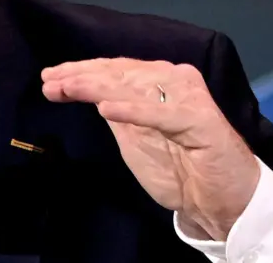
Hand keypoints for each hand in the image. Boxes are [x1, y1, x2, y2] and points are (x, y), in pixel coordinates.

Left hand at [41, 58, 259, 240]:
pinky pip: (162, 114)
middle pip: (120, 72)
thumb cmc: (179, 168)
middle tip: (49, 81)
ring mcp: (189, 98)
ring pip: (136, 86)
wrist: (223, 202)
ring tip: (67, 88)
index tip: (48, 78)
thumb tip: (69, 87)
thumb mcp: (133, 136)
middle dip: (81, 76)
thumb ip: (110, 109)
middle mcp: (175, 81)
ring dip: (97, 86)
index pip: (114, 69)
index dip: (80, 71)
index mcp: (160, 81)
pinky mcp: (202, 121)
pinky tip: (106, 109)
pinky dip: (134, 110)